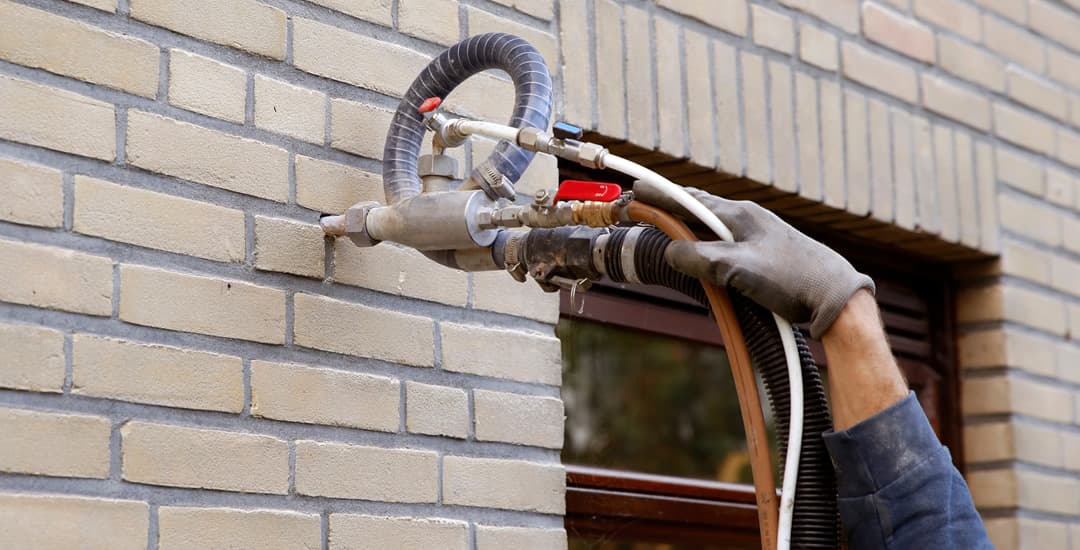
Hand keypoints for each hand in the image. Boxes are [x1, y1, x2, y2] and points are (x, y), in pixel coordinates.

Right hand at [635, 185, 873, 338]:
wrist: (836, 296)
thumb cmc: (792, 279)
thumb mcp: (739, 269)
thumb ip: (701, 258)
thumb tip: (671, 251)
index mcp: (740, 215)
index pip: (690, 200)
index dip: (661, 196)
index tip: (636, 189)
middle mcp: (749, 218)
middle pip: (700, 208)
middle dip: (672, 206)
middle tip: (646, 207)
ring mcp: (759, 234)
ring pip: (713, 225)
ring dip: (689, 224)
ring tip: (669, 226)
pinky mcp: (766, 252)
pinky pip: (727, 240)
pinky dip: (707, 242)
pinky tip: (706, 253)